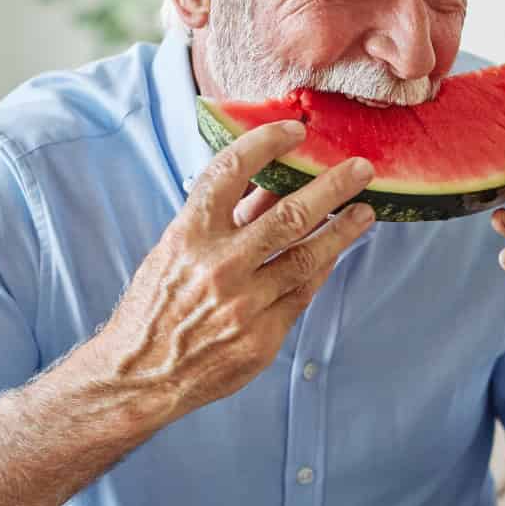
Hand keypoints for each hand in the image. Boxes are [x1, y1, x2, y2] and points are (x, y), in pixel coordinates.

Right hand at [92, 120, 376, 426]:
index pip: (230, 172)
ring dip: (343, 230)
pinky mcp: (261, 338)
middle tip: (361, 168)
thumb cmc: (157, 306)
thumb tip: (272, 180)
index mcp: (188, 236)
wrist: (139, 375)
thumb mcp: (176, 251)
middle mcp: (218, 267)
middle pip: (289, 215)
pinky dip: (322, 267)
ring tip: (365, 211)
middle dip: (332, 187)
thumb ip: (224, 219)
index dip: (265, 144)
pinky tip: (336, 251)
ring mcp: (244, 305)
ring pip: (308, 256)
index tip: (295, 129)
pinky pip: (303, 293)